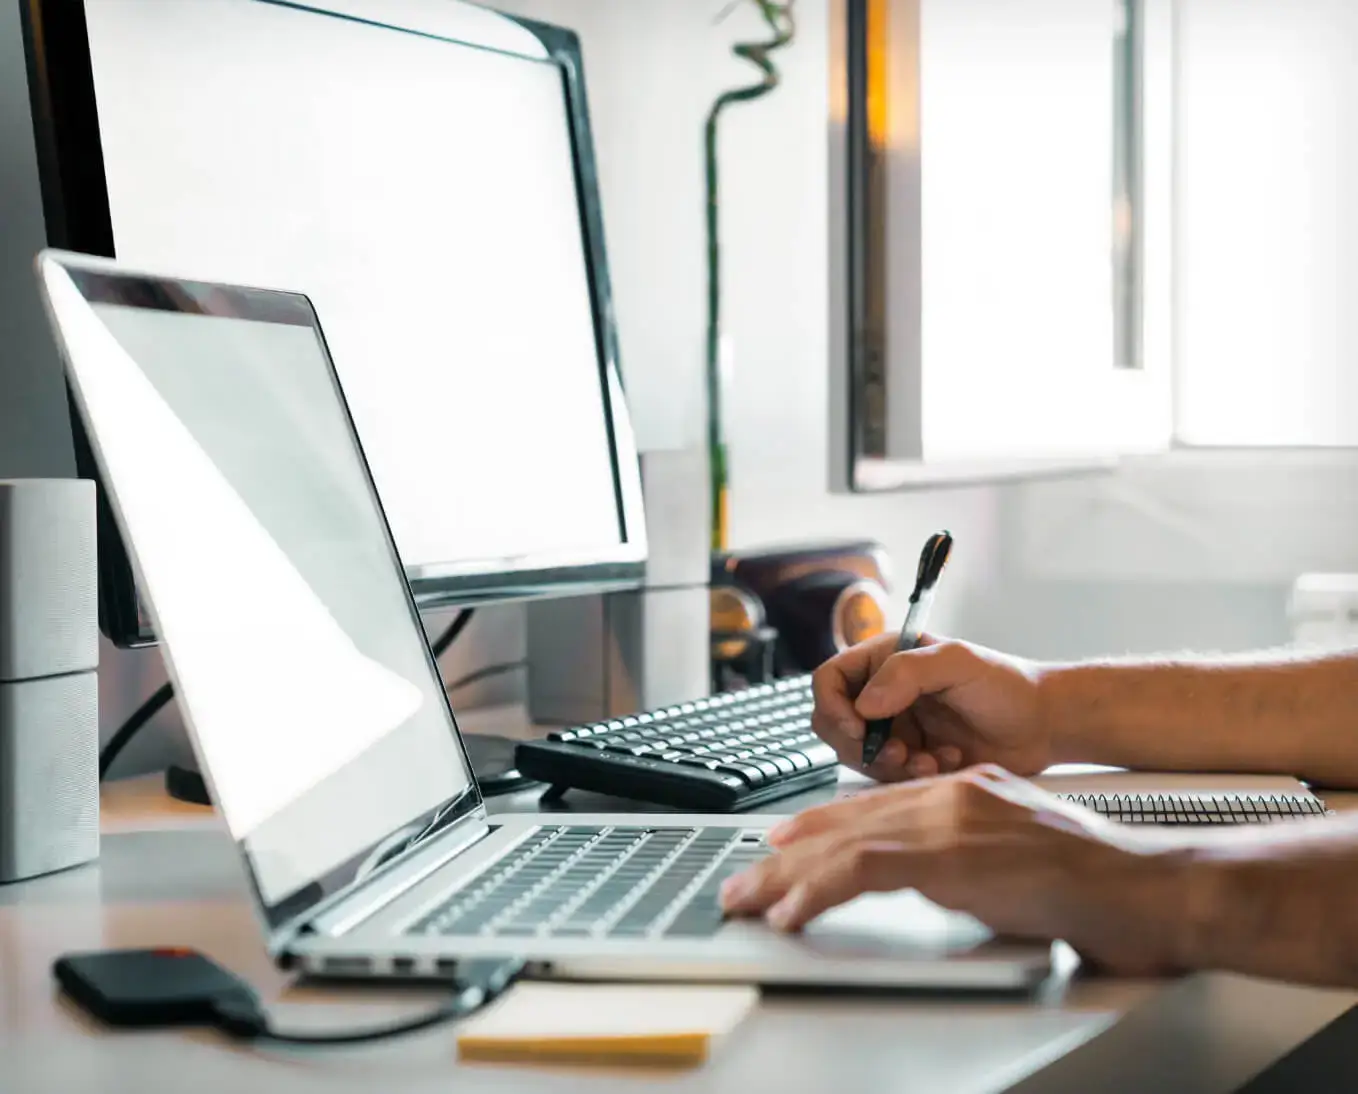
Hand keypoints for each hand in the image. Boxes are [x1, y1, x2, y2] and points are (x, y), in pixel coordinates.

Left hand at [720, 766, 1193, 976]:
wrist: (1144, 886)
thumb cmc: (1095, 883)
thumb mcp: (1019, 854)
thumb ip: (972, 855)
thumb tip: (941, 877)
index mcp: (965, 791)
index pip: (874, 806)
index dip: (820, 826)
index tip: (782, 844)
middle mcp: (949, 795)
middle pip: (847, 822)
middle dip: (787, 854)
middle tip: (746, 880)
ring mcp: (947, 822)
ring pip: (842, 844)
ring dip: (786, 877)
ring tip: (749, 901)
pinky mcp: (950, 857)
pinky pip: (863, 871)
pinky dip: (818, 892)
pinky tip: (792, 914)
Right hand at [812, 633, 1051, 781]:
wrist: (1043, 726)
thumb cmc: (1007, 685)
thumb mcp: (957, 663)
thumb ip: (908, 673)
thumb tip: (865, 705)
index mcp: (886, 659)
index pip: (829, 679)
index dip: (833, 706)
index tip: (858, 728)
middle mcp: (884, 692)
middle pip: (834, 723)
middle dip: (861, 745)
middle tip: (898, 752)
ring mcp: (896, 727)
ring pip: (859, 755)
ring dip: (891, 764)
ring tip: (931, 760)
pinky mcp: (911, 757)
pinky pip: (888, 776)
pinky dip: (912, 776)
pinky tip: (945, 762)